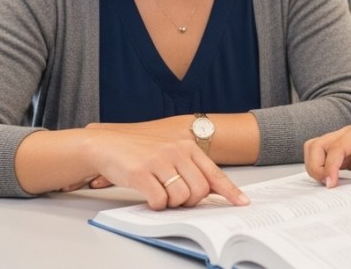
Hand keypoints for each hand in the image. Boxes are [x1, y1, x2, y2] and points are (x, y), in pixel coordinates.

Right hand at [80, 126, 247, 209]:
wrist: (108, 146)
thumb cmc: (141, 153)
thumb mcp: (170, 154)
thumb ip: (190, 169)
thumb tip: (212, 191)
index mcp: (187, 147)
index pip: (214, 173)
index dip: (230, 191)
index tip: (242, 202)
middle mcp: (176, 151)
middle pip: (199, 191)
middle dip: (190, 201)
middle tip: (176, 198)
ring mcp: (159, 161)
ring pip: (181, 197)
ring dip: (171, 203)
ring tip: (160, 193)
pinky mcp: (141, 172)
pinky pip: (159, 201)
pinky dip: (156, 205)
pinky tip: (149, 195)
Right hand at [303, 124, 350, 188]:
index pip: (335, 147)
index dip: (330, 166)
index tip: (331, 184)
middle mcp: (346, 135)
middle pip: (317, 145)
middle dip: (316, 165)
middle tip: (327, 185)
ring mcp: (342, 142)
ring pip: (315, 149)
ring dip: (315, 166)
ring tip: (327, 183)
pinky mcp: (341, 152)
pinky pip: (322, 157)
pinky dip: (320, 168)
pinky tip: (330, 181)